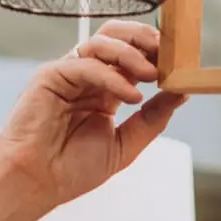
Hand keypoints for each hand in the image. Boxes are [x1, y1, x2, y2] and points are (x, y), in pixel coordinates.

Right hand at [0, 22, 186, 220]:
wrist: (39, 182)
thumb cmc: (72, 169)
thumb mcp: (126, 145)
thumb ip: (153, 119)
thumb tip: (181, 93)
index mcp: (106, 91)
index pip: (133, 58)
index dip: (155, 56)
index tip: (178, 64)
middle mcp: (88, 78)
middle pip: (117, 38)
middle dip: (144, 40)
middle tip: (166, 54)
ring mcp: (69, 74)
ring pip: (102, 43)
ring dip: (131, 55)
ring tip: (152, 75)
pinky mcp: (52, 75)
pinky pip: (86, 65)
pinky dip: (112, 76)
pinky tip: (130, 95)